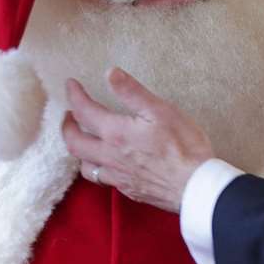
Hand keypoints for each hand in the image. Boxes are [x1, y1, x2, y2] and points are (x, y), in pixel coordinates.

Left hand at [61, 69, 213, 211]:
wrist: (196, 187)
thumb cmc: (185, 147)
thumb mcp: (161, 111)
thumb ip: (132, 93)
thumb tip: (110, 73)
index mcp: (116, 133)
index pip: (84, 111)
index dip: (74, 95)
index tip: (71, 85)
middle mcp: (110, 156)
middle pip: (74, 142)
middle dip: (67, 126)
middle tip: (69, 115)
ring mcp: (118, 176)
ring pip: (85, 166)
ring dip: (79, 150)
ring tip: (85, 140)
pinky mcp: (129, 190)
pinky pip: (103, 180)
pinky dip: (97, 168)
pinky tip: (108, 164)